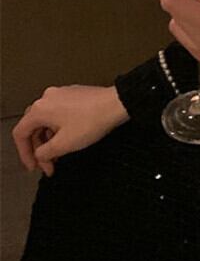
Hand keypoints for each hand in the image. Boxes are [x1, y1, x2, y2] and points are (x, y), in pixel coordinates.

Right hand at [12, 85, 128, 176]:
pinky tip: (69, 139)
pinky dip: (60, 128)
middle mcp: (48, 97)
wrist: (117, 104)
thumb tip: (40, 155)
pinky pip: (59, 113)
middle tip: (48, 164)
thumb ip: (44, 153)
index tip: (34, 167)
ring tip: (60, 154)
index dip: (24, 153)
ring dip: (50, 139)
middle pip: (33, 126)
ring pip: (47, 120)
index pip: (20, 133)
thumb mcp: (63, 145)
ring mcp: (62, 93)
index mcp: (40, 109)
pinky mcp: (74, 94)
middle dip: (39, 148)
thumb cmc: (92, 121)